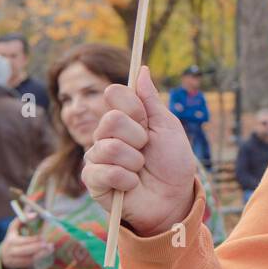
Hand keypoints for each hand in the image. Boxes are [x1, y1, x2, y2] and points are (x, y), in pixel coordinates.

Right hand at [0, 217, 51, 268]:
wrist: (4, 255)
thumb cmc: (13, 238)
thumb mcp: (13, 228)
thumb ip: (22, 219)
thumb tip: (35, 214)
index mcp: (11, 240)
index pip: (23, 241)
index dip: (34, 239)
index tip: (43, 236)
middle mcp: (11, 251)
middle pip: (25, 250)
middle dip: (37, 247)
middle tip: (48, 244)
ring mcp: (14, 260)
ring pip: (29, 258)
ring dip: (41, 254)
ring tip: (51, 248)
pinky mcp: (18, 266)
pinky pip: (30, 263)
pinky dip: (39, 258)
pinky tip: (46, 253)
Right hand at [81, 66, 198, 236]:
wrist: (174, 198)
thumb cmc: (173, 163)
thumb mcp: (168, 127)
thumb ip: (151, 100)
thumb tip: (142, 70)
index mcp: (126, 118)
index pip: (114, 93)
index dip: (133, 106)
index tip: (147, 121)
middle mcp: (108, 134)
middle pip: (110, 119)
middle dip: (137, 137)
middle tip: (146, 149)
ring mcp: (98, 157)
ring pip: (108, 147)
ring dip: (134, 161)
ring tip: (140, 170)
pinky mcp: (93, 181)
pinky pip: (102, 171)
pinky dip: (125, 179)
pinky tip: (132, 185)